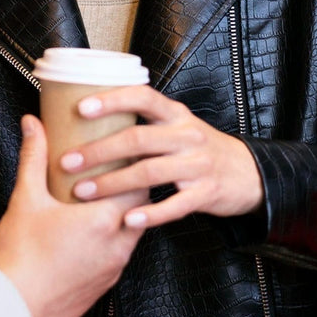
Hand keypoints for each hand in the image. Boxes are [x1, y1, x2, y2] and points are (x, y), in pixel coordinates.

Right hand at [0, 115, 144, 316]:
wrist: (15, 306)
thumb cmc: (20, 256)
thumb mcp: (25, 199)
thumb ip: (32, 157)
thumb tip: (33, 125)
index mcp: (103, 219)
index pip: (137, 184)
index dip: (132, 167)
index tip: (122, 154)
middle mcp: (117, 244)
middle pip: (140, 208)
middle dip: (128, 189)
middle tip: (111, 172)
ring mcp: (114, 267)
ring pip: (132, 233)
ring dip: (121, 216)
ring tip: (101, 201)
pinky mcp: (106, 283)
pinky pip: (120, 255)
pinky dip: (113, 240)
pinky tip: (92, 234)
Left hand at [61, 86, 264, 226]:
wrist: (248, 173)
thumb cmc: (198, 147)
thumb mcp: (177, 124)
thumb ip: (144, 121)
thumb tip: (90, 116)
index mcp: (175, 114)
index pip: (142, 97)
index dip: (112, 100)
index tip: (81, 108)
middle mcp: (186, 135)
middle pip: (138, 139)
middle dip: (99, 151)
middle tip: (68, 161)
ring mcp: (198, 164)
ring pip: (150, 173)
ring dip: (113, 184)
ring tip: (83, 191)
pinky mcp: (206, 193)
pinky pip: (175, 205)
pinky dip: (151, 213)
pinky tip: (128, 218)